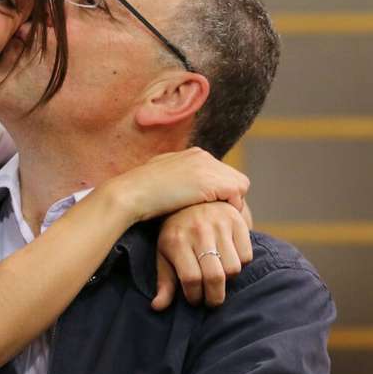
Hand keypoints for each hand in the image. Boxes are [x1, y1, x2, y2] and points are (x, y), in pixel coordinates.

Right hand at [105, 147, 249, 224]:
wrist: (132, 193)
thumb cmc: (139, 192)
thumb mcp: (161, 179)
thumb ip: (176, 179)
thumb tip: (181, 191)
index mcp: (191, 154)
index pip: (219, 171)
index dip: (219, 190)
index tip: (211, 208)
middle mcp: (203, 156)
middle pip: (233, 177)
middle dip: (228, 196)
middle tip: (219, 217)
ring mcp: (208, 167)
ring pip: (240, 185)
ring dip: (232, 203)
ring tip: (218, 219)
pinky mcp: (213, 182)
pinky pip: (238, 196)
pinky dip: (231, 209)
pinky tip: (215, 219)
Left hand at [152, 201, 252, 309]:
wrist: (190, 199)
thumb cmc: (176, 232)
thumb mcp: (164, 253)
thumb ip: (165, 281)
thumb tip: (158, 307)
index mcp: (176, 240)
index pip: (191, 279)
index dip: (195, 296)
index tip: (195, 299)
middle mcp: (198, 230)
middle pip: (215, 276)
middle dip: (215, 297)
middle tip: (212, 300)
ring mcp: (218, 223)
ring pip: (233, 268)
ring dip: (228, 279)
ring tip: (218, 275)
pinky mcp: (235, 219)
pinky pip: (246, 255)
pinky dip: (240, 263)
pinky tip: (228, 259)